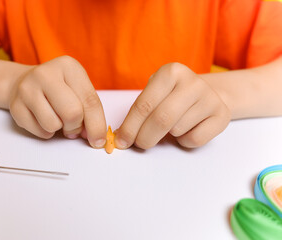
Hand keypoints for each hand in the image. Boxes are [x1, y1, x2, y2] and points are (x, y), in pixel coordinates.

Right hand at [8, 56, 106, 147]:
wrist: (24, 82)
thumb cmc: (58, 89)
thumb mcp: (78, 89)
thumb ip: (89, 110)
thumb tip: (95, 137)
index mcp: (68, 66)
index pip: (90, 100)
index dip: (97, 125)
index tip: (99, 140)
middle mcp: (46, 74)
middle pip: (72, 113)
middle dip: (76, 127)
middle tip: (74, 126)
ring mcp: (27, 88)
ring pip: (53, 124)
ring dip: (59, 129)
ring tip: (57, 119)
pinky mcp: (15, 105)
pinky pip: (39, 131)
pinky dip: (46, 132)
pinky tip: (43, 119)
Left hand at [115, 62, 230, 148]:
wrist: (208, 94)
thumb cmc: (173, 96)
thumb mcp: (156, 93)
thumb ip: (140, 111)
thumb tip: (122, 137)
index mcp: (171, 72)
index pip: (144, 104)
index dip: (130, 126)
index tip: (122, 141)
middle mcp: (192, 82)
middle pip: (161, 119)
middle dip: (145, 137)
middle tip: (139, 144)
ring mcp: (210, 98)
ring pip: (177, 130)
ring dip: (168, 136)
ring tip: (172, 126)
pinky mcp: (222, 115)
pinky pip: (194, 139)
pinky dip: (184, 141)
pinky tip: (187, 130)